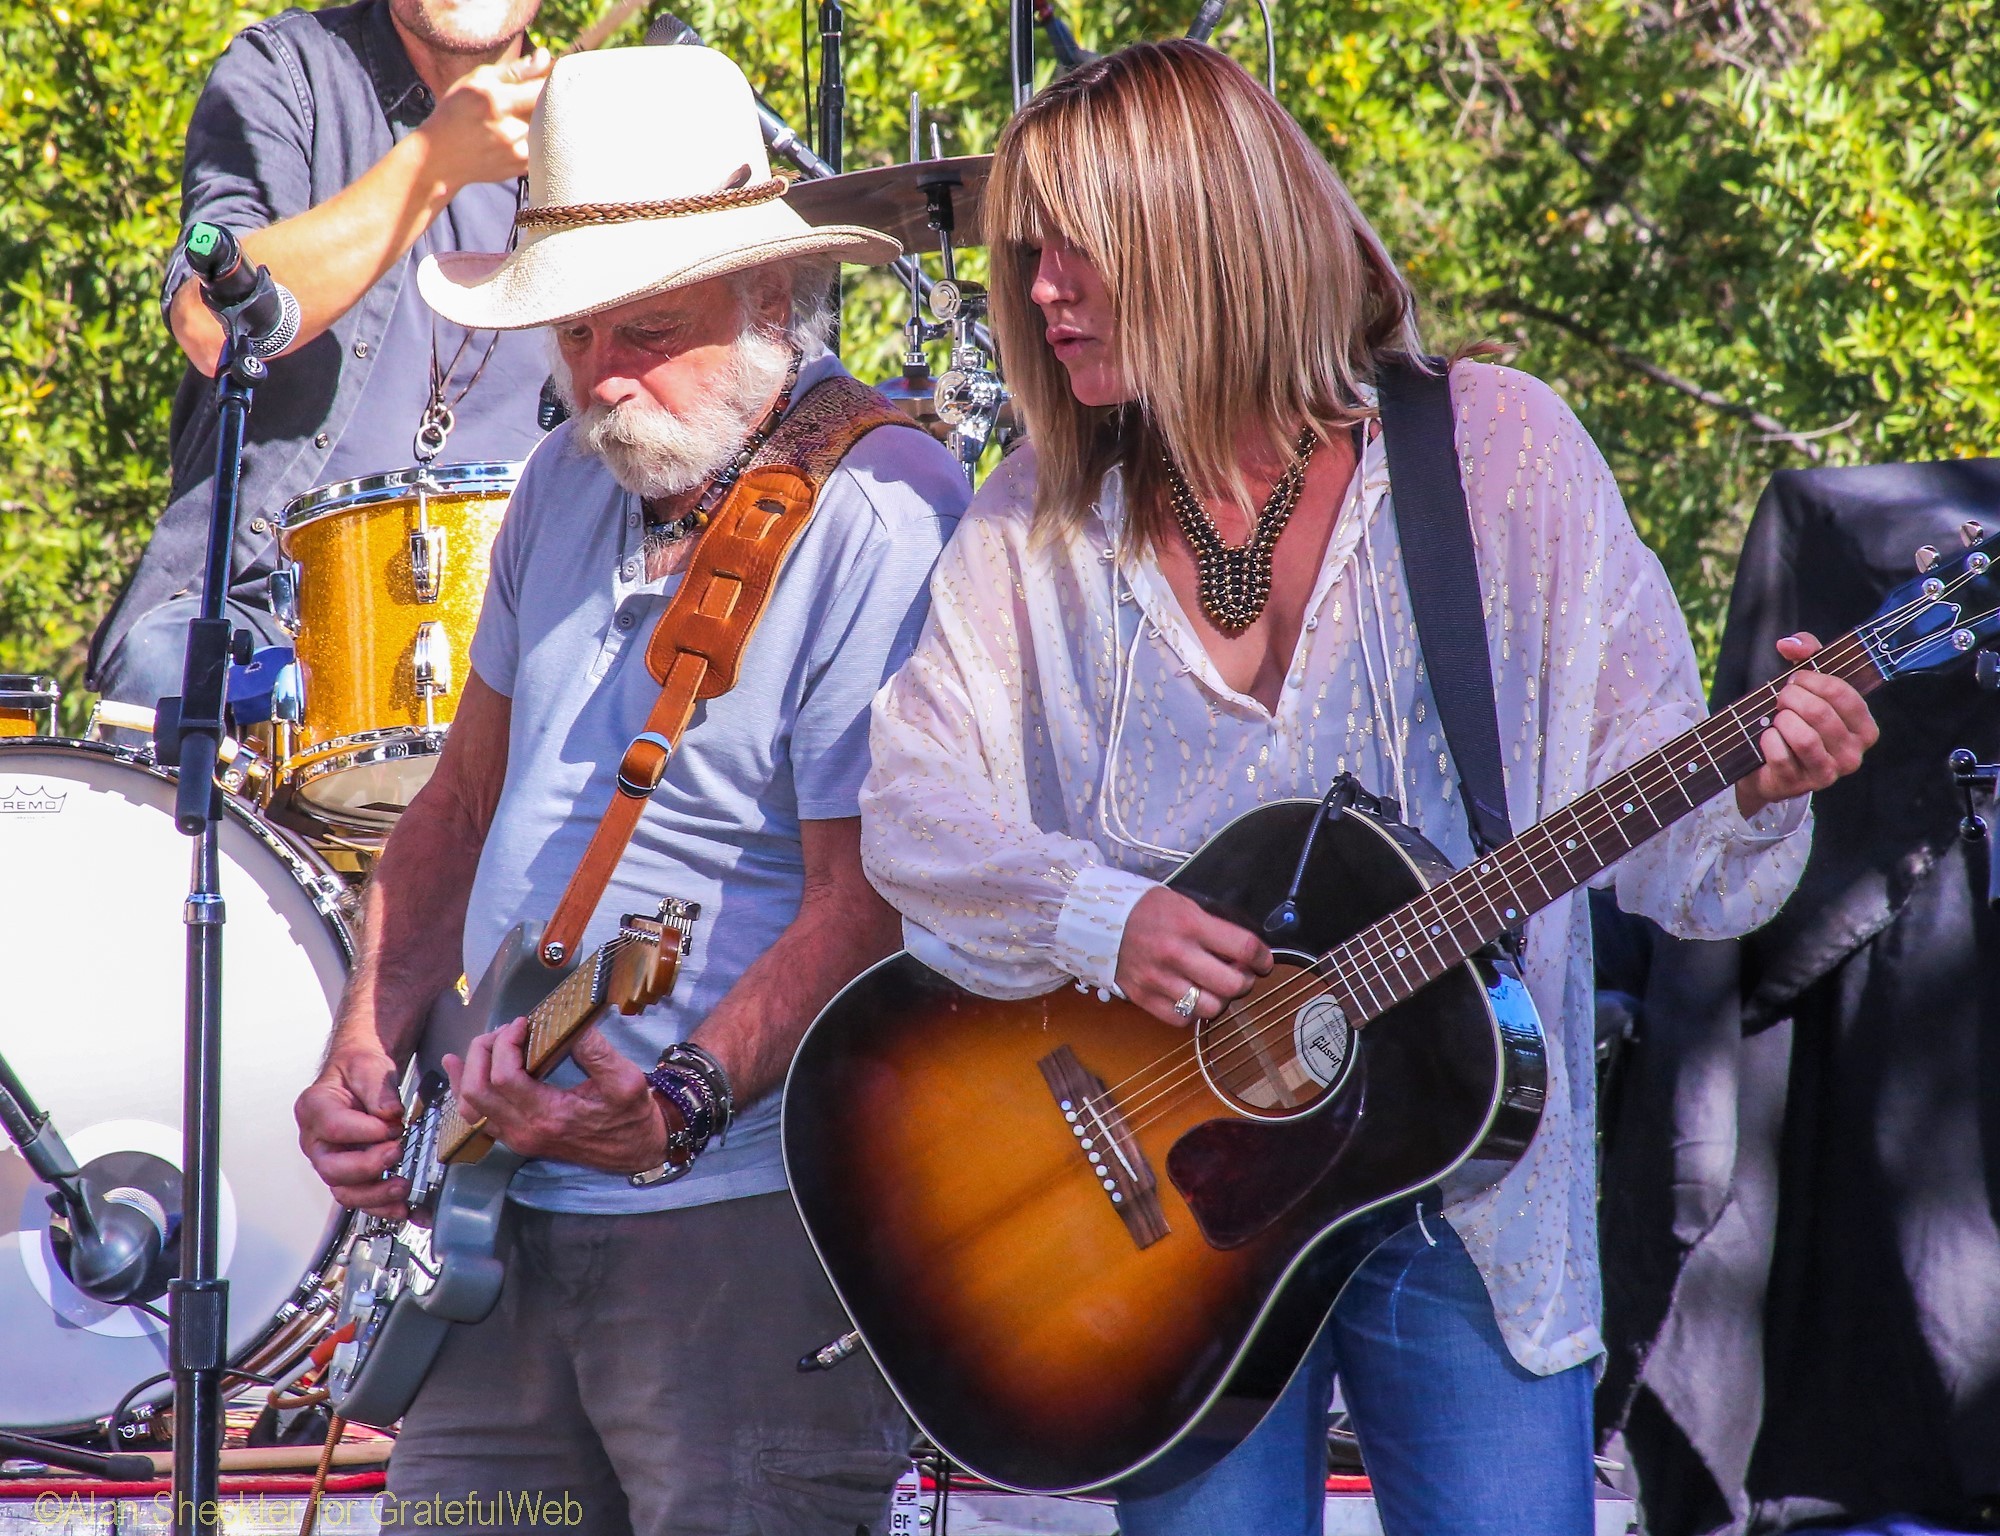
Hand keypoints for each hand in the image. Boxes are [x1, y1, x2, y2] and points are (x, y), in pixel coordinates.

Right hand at [296, 1045, 408, 1219]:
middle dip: (367, 1167)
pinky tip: (403, 1208)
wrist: (361, 1076)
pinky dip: (381, 1206)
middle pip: (332, 1168)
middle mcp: (317, 1140)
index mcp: (314, 1108)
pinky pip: (360, 1197)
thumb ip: (378, 1088)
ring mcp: (332, 1160)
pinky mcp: (349, 1174)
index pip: (333, 1127)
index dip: (364, 1131)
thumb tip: (389, 1113)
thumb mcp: (368, 1066)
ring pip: (344, 1191)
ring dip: (374, 1195)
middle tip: (396, 1152)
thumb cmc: (358, 1070)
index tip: (393, 1126)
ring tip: (402, 1188)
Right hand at [413, 47, 551, 192]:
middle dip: (544, 101)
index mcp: (495, 101)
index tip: (546, 78)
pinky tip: (513, 135)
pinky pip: (541, 146)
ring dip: (539, 120)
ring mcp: (516, 152)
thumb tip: (545, 56)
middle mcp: (508, 129)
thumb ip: (514, 70)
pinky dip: (535, 138)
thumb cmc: (456, 111)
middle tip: (524, 100)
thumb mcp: (477, 81)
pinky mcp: (521, 168)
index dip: (550, 81)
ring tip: (514, 118)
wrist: (440, 157)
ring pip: (546, 129)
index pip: (542, 88)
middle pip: (548, 110)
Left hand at [448, 1020, 671, 1173]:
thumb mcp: (627, 1081)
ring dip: (469, 1071)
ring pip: (469, 1107)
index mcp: (549, 1116)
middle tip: (507, 1031)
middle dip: (482, 1052)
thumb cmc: (631, 1116)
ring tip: (484, 1044)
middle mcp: (525, 1131)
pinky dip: (466, 1091)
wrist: (635, 1151)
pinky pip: (477, 1118)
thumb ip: (597, 1053)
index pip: (504, 1077)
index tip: (523, 1023)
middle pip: (477, 1090)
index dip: (505, 1044)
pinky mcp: (517, 1138)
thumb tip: (571, 1026)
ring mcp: (517, 1138)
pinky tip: (463, 1070)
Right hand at [1115, 887, 1272, 1027]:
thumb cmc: (1145, 910)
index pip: (1243, 947)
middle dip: (1245, 981)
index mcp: (1190, 925)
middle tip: (1240, 975)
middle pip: (1232, 984)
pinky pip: (1182, 1019)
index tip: (1262, 960)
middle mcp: (1176, 954)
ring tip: (1215, 988)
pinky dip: (1193, 1012)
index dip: (1262, 957)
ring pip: (1211, 1008)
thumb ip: (1212, 927)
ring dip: (1220, 1000)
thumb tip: (1242, 951)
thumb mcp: (1183, 905)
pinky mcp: (1144, 997)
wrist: (1097, 920)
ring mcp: (1158, 979)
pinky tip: (1191, 996)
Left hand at [1735, 632, 1880, 817]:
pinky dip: (1768, 740)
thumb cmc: (1795, 720)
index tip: (1795, 678)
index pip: (1844, 695)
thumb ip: (1807, 654)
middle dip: (1793, 699)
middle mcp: (1853, 755)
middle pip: (1821, 714)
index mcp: (1864, 729)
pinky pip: (1780, 755)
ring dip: (1782, 720)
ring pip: (1804, 738)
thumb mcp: (1807, 684)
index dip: (1813, 680)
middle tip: (1781, 698)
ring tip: (1777, 718)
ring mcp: (1827, 774)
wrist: (1766, 765)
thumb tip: (1788, 644)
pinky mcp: (1798, 786)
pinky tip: (1767, 738)